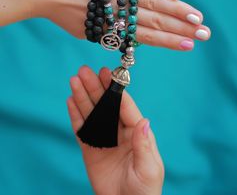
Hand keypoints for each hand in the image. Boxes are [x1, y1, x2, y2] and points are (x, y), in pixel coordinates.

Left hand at [13, 0, 209, 49]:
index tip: (188, 45)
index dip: (169, 41)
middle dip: (182, 28)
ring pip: (152, 2)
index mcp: (111, 29)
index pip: (146, 37)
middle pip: (155, 20)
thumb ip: (109, 32)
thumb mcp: (86, 30)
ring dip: (177, 9)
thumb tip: (131, 32)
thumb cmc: (62, 11)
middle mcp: (117, 11)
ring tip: (198, 17)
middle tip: (204, 34)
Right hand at [67, 66, 163, 194]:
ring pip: (92, 113)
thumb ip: (143, 144)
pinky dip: (75, 115)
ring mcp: (104, 138)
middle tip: (85, 71)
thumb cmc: (144, 190)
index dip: (115, 90)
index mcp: (135, 132)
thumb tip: (144, 120)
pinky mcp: (91, 148)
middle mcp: (119, 131)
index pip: (124, 106)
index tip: (107, 74)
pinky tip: (71, 100)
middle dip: (95, 87)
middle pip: (105, 105)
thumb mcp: (149, 168)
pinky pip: (82, 129)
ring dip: (83, 96)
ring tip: (75, 80)